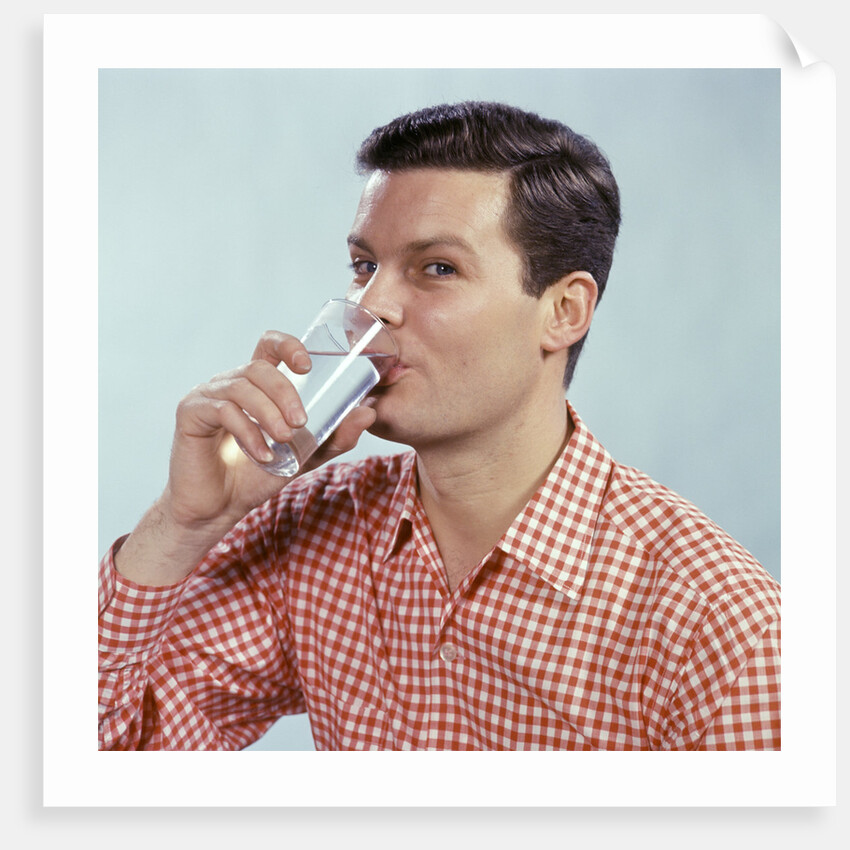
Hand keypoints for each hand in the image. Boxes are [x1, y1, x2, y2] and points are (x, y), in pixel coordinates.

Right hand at [163, 331, 376, 530]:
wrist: (219, 508)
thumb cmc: (257, 476)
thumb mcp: (305, 456)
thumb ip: (334, 435)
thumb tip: (369, 411)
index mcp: (257, 384)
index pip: (270, 345)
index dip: (288, 345)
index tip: (307, 365)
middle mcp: (231, 382)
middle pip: (260, 366)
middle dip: (286, 391)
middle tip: (302, 422)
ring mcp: (208, 394)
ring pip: (242, 386)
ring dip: (269, 412)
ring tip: (285, 440)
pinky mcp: (190, 412)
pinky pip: (223, 410)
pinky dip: (248, 433)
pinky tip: (263, 455)